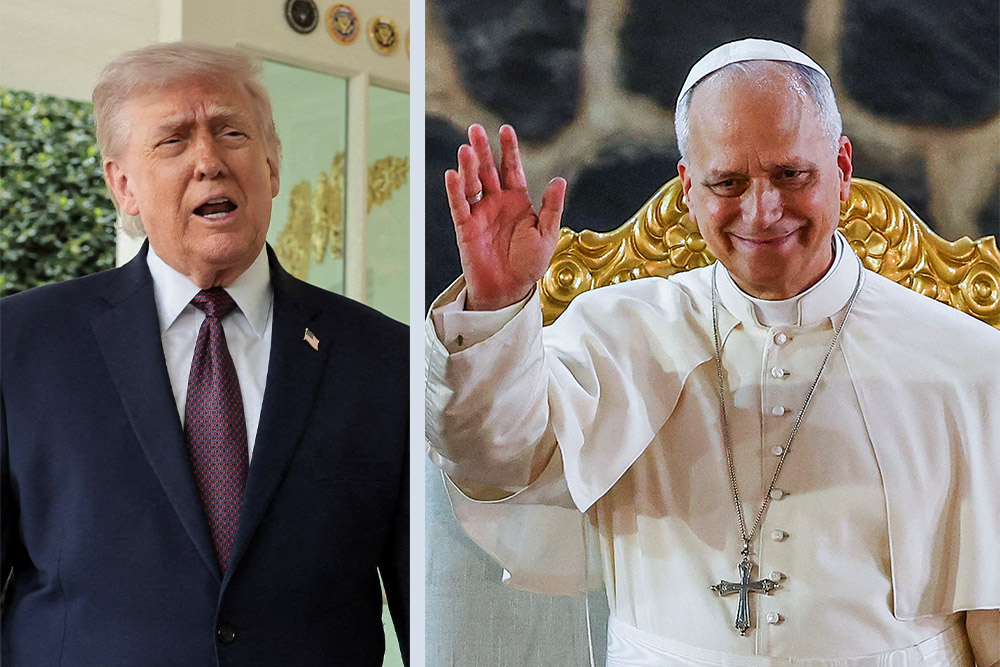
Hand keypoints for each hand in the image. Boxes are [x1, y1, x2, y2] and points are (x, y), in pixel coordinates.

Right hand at [445, 124, 565, 310]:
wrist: (510, 290)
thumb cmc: (529, 264)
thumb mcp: (547, 234)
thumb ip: (551, 207)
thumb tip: (559, 180)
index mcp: (518, 201)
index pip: (511, 169)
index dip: (508, 150)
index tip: (505, 129)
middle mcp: (497, 203)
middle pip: (487, 170)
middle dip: (482, 150)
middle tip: (475, 128)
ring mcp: (480, 213)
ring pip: (472, 184)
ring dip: (468, 166)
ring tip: (466, 148)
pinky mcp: (466, 228)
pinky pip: (460, 206)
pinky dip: (455, 191)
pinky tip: (452, 174)